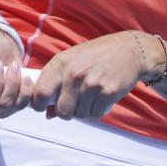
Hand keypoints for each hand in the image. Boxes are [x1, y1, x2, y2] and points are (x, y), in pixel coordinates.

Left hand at [31, 31, 152, 119]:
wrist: (128, 50)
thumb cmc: (96, 55)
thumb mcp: (71, 60)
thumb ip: (56, 83)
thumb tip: (47, 113)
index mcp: (61, 63)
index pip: (40, 92)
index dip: (38, 104)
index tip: (43, 106)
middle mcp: (74, 74)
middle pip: (61, 110)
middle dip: (65, 112)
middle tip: (72, 104)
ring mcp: (92, 84)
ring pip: (79, 115)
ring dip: (82, 111)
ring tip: (88, 98)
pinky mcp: (108, 93)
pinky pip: (94, 115)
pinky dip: (95, 112)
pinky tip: (98, 100)